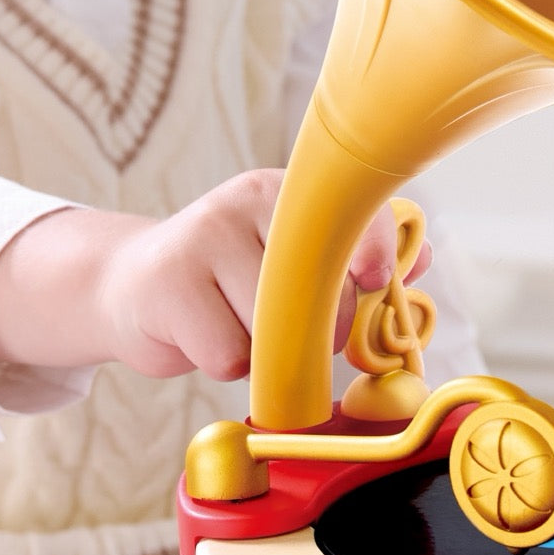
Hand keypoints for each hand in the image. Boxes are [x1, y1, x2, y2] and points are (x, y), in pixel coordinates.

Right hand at [0, 170, 430, 380]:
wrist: (131, 286)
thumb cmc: (226, 279)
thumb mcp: (286, 256)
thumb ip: (352, 258)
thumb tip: (422, 255)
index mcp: (279, 192)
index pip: (341, 211)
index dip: (370, 245)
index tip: (378, 277)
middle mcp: (240, 204)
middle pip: (314, 285)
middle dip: (318, 327)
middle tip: (286, 325)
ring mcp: (201, 240)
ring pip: (271, 327)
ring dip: (264, 350)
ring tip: (232, 323)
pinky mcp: (168, 287)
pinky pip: (229, 354)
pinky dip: (226, 363)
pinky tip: (202, 335)